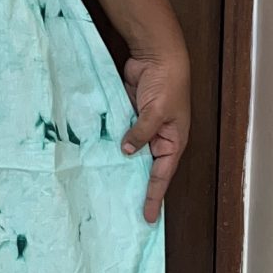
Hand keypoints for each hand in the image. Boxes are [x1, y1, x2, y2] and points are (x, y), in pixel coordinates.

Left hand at [120, 47, 189, 226]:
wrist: (158, 55)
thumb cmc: (168, 83)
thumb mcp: (157, 112)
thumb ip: (141, 132)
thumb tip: (127, 151)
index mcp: (174, 141)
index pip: (162, 175)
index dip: (154, 196)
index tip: (147, 216)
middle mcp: (160, 138)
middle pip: (147, 168)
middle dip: (138, 186)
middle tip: (124, 209)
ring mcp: (144, 127)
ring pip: (132, 152)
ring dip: (122, 165)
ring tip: (108, 187)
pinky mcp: (130, 116)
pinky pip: (122, 135)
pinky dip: (112, 144)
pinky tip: (98, 156)